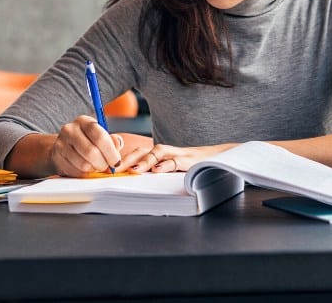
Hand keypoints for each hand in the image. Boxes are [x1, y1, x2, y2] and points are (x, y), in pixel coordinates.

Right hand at [49, 115, 124, 176]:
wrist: (64, 147)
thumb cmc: (87, 141)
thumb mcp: (100, 135)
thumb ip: (112, 140)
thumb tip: (117, 145)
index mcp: (84, 121)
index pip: (99, 136)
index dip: (110, 151)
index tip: (116, 161)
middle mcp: (70, 130)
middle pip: (91, 152)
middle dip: (103, 163)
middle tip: (107, 167)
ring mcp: (61, 144)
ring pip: (83, 164)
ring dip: (93, 169)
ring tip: (96, 166)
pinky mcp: (56, 158)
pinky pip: (74, 172)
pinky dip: (83, 174)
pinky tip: (85, 169)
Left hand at [116, 141, 235, 173]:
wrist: (221, 158)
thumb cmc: (194, 168)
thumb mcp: (173, 171)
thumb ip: (158, 173)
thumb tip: (136, 181)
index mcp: (162, 156)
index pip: (140, 153)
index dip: (126, 158)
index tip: (110, 168)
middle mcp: (169, 152)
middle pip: (145, 150)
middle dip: (129, 158)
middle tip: (115, 168)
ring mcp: (180, 155)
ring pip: (159, 152)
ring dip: (145, 160)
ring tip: (134, 169)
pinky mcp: (191, 161)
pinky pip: (177, 161)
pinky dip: (166, 164)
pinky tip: (158, 171)